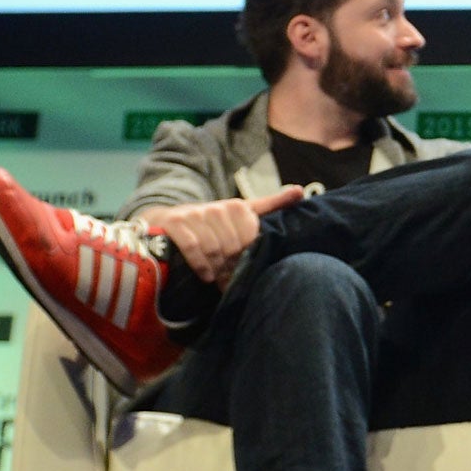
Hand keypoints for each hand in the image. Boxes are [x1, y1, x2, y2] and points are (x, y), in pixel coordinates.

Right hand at [143, 185, 304, 282]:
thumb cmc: (213, 223)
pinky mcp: (176, 222)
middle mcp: (217, 207)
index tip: (244, 267)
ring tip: (218, 279)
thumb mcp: (243, 212)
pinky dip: (201, 264)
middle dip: (232, 267)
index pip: (251, 238)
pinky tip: (206, 276)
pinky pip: (194, 247)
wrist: (169, 220)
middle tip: (230, 279)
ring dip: (217, 269)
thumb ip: (272, 204)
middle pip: (233, 247)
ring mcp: (196, 214)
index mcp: (238, 207)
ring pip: (214, 249)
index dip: (248, 256)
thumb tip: (300, 191)